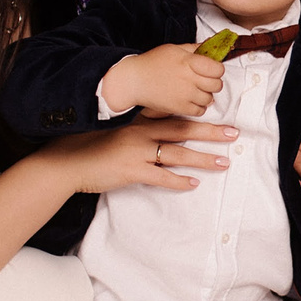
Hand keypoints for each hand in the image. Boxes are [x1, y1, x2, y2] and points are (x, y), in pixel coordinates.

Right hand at [37, 118, 236, 194]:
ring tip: (223, 162)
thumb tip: (157, 131)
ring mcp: (136, 152)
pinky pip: (160, 177)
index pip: (174, 117)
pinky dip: (178, 181)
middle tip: (233, 133)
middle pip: (183, 131)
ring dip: (202, 158)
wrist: (67, 161)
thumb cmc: (90, 146)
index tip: (219, 116)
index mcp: (138, 123)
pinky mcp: (131, 172)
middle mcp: (141, 134)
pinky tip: (194, 184)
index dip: (197, 117)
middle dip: (210, 132)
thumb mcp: (115, 132)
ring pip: (177, 154)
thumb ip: (137, 129)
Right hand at [101, 41, 223, 117]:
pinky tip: (190, 99)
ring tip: (193, 89)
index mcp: (189, 62)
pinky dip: (198, 106)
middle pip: (216, 85)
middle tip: (203, 79)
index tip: (210, 69)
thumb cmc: (153, 63)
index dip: (217, 69)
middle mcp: (189, 79)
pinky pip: (200, 111)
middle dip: (213, 82)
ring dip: (205, 95)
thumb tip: (212, 45)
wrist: (134, 81)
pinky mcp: (180, 108)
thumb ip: (195, 48)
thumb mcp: (175, 49)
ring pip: (210, 99)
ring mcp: (185, 95)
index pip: (218, 69)